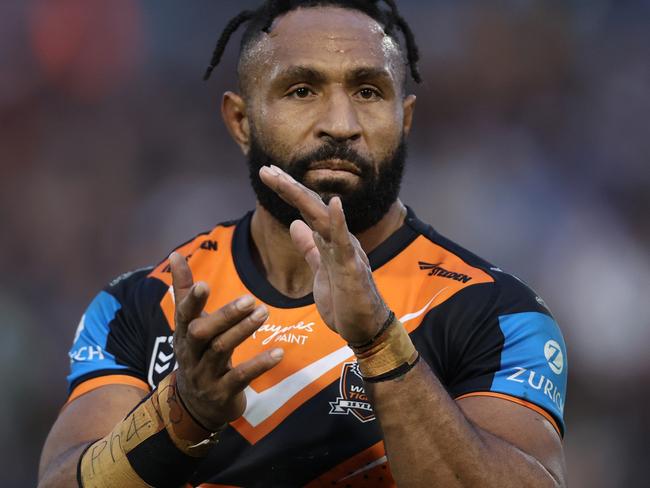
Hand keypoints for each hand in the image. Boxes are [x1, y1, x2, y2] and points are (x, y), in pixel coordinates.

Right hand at [169, 252, 283, 429]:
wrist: (196, 406)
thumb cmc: (197, 354)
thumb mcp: (188, 324)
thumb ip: (184, 290)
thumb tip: (175, 253)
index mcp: (182, 334)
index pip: (184, 315)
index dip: (192, 301)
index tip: (205, 284)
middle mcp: (190, 354)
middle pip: (202, 333)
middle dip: (225, 316)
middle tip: (251, 299)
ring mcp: (205, 375)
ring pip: (222, 351)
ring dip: (243, 331)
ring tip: (264, 313)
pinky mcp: (223, 393)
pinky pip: (241, 377)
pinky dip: (260, 364)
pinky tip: (279, 352)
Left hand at [259, 165, 388, 343]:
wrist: (366, 328)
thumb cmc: (345, 300)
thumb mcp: (319, 269)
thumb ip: (309, 247)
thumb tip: (294, 224)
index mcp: (329, 239)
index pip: (306, 209)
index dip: (287, 191)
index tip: (268, 174)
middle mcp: (339, 239)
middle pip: (311, 207)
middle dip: (288, 187)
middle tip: (265, 170)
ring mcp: (346, 251)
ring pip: (323, 219)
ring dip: (303, 198)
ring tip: (283, 180)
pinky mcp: (352, 268)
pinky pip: (345, 243)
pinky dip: (340, 222)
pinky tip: (335, 203)